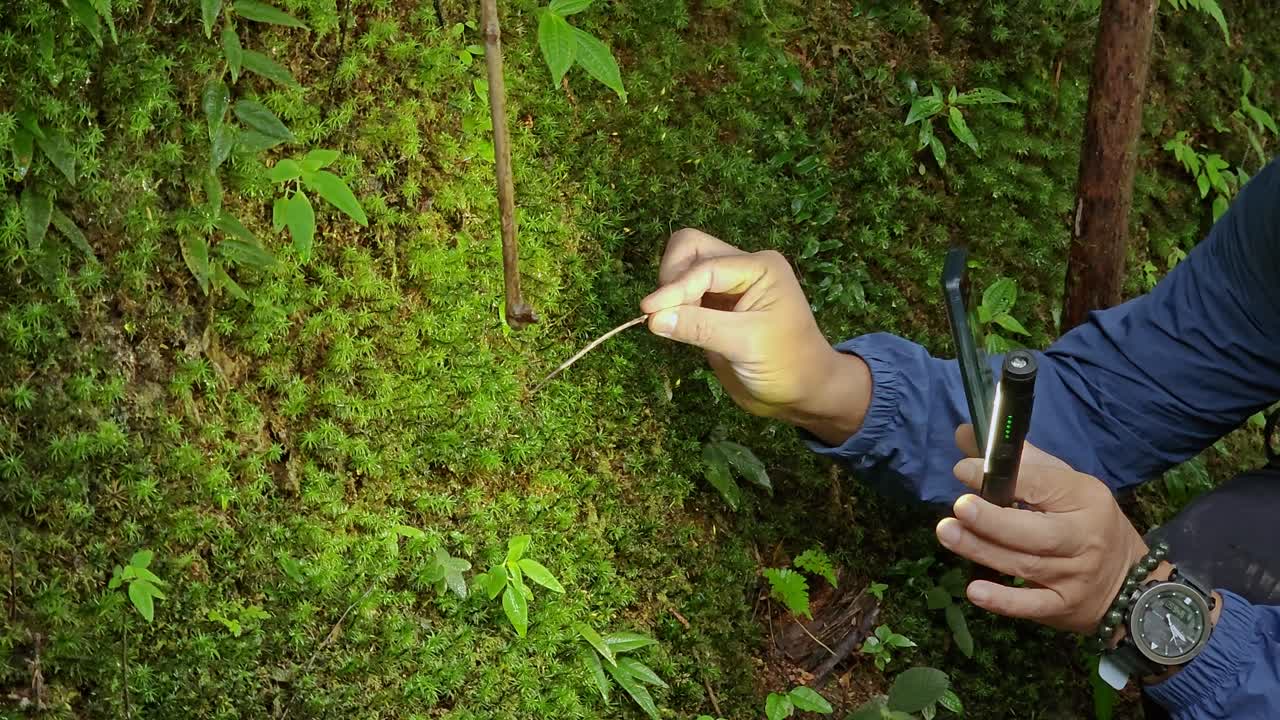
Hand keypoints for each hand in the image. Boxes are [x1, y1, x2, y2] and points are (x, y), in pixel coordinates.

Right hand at [640, 229, 870, 443]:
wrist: (802, 393)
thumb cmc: (786, 365)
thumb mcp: (745, 344)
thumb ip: (700, 327)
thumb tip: (652, 318)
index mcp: (758, 267)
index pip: (704, 266)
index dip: (674, 288)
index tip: (647, 313)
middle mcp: (742, 269)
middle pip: (691, 249)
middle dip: (671, 276)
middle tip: (662, 312)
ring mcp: (728, 287)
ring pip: (684, 268)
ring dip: (671, 291)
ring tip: (669, 322)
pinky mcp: (715, 308)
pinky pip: (685, 294)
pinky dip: (673, 305)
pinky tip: (674, 327)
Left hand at [935, 426, 1146, 633]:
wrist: (1131, 581)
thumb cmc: (1085, 521)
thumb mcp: (1066, 485)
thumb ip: (1018, 462)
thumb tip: (966, 434)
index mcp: (1085, 498)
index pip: (1042, 485)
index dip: (1004, 478)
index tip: (964, 469)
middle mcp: (1082, 538)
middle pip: (1035, 533)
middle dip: (993, 521)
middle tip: (959, 508)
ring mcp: (1074, 576)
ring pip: (1025, 565)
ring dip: (983, 551)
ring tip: (948, 534)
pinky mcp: (1063, 607)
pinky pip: (1031, 606)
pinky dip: (1003, 602)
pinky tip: (974, 591)